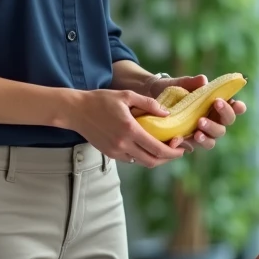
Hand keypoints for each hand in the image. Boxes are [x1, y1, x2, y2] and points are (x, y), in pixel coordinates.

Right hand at [68, 89, 185, 167]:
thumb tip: (167, 114)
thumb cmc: (101, 100)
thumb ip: (149, 103)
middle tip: (177, 150)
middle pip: (152, 161)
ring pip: (142, 162)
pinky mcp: (110, 154)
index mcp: (130, 130)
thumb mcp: (127, 96)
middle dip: (168, 158)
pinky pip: (131, 160)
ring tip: (164, 149)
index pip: (158, 148)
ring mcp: (116, 151)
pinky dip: (142, 156)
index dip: (173, 151)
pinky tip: (146, 146)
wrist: (76, 111)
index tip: (182, 147)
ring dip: (156, 159)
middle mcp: (123, 144)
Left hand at [143, 74, 246, 151]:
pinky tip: (181, 139)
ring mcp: (203, 132)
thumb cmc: (172, 91)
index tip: (237, 104)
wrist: (152, 100)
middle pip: (226, 123)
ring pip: (213, 138)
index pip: (234, 107)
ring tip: (199, 128)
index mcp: (216, 105)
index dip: (238, 107)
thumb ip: (191, 83)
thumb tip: (203, 80)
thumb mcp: (179, 84)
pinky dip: (188, 143)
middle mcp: (213, 120)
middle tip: (214, 106)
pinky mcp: (190, 142)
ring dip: (208, 133)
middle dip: (223, 115)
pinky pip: (194, 146)